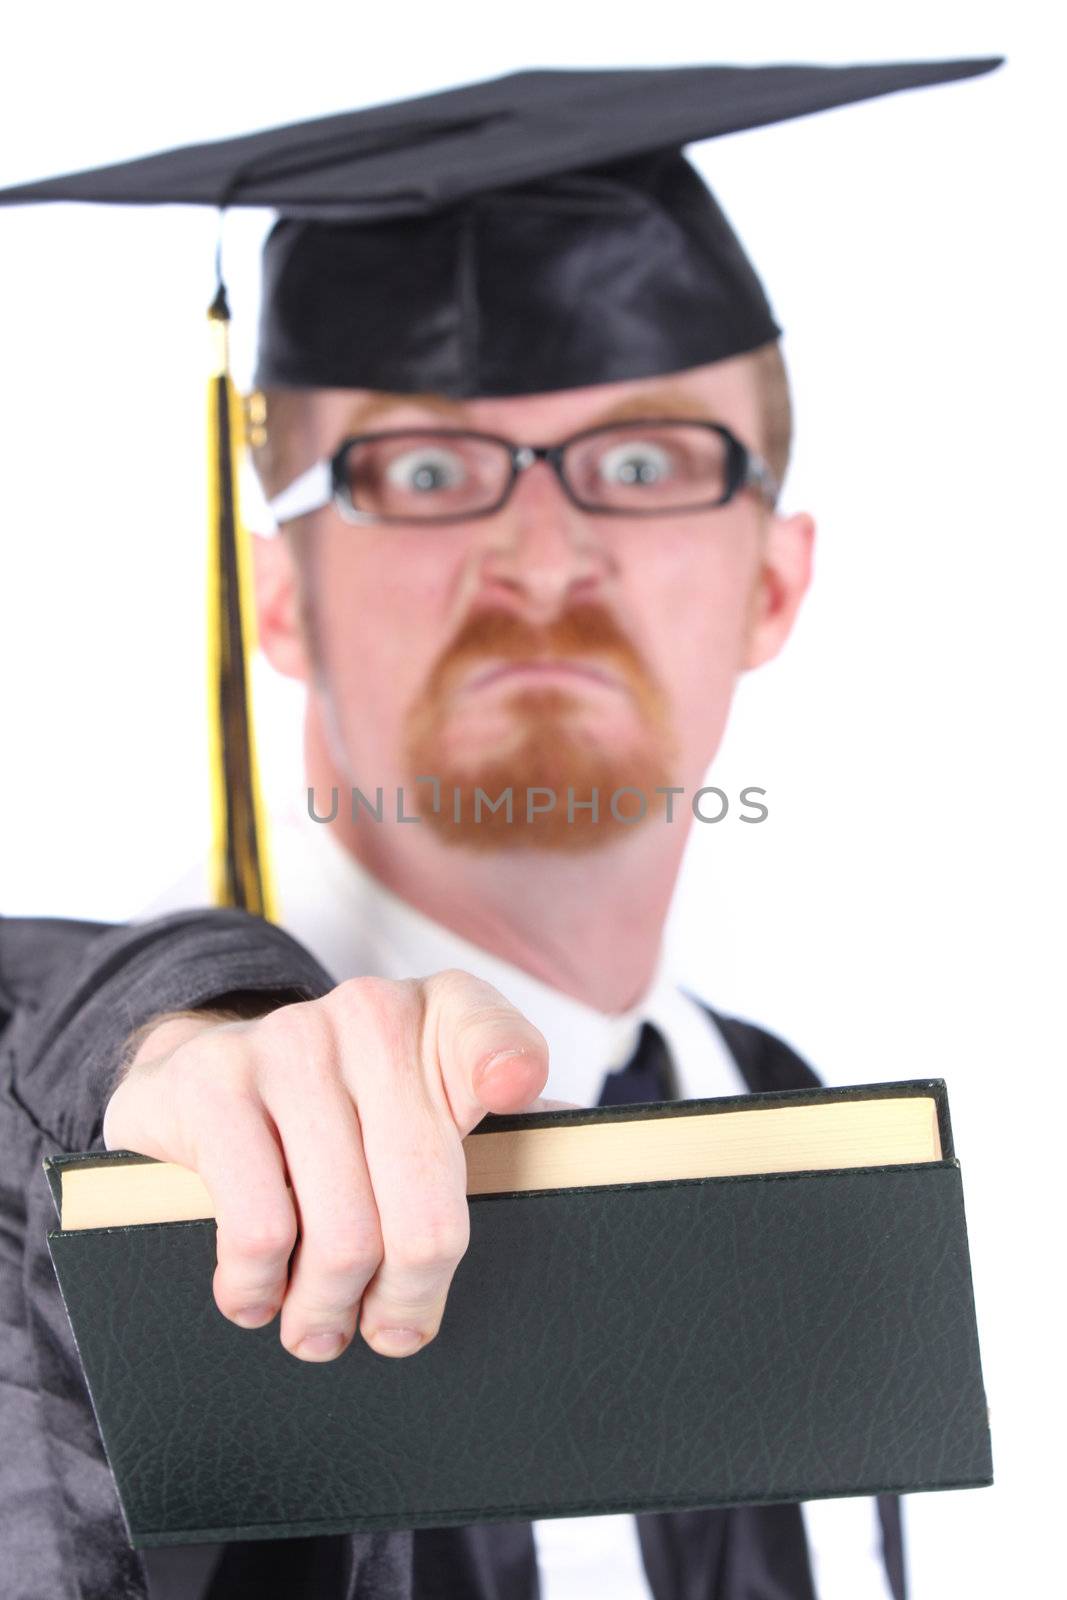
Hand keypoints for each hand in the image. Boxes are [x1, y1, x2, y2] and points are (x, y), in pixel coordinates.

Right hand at [102, 972, 547, 1362]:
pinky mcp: (214, 1084)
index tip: (513, 1091)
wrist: (212, 1072)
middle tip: (394, 1331)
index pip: (498, 1039)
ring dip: (329, 1310)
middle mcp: (372, 1012)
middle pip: (423, 1202)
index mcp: (449, 1014)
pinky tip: (260, 1295)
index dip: (508, 1068)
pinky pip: (258, 1229)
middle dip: (410, 1294)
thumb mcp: (434, 1101)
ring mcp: (288, 1042)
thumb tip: (587, 1181)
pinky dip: (259, 1288)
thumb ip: (509, 1133)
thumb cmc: (353, 1109)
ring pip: (341, 1234)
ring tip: (322, 1327)